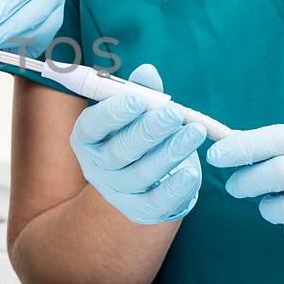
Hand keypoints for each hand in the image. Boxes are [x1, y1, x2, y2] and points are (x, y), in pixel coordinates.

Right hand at [70, 64, 206, 224]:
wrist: (143, 178)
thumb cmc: (136, 133)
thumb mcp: (136, 111)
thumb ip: (142, 91)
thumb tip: (148, 72)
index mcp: (87, 138)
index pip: (92, 127)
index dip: (113, 114)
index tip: (139, 100)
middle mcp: (96, 167)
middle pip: (118, 152)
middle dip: (148, 131)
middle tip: (174, 113)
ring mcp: (116, 191)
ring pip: (141, 174)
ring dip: (170, 152)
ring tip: (195, 132)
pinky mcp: (139, 210)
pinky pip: (157, 202)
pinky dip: (175, 188)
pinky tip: (193, 172)